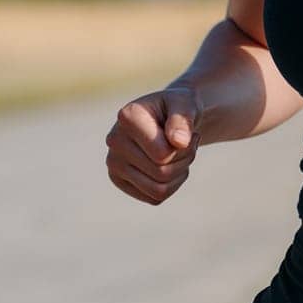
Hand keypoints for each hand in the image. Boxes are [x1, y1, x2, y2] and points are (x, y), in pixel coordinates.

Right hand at [105, 85, 202, 204]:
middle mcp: (114, 140)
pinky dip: (171, 185)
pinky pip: (154, 198)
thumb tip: (179, 143)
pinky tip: (170, 165)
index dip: (185, 148)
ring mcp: (113, 162)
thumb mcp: (187, 104)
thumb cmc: (178, 108)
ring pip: (158, 190)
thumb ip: (184, 120)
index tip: (187, 132)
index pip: (163, 155)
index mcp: (128, 117)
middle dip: (185, 160)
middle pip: (162, 173)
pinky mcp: (118, 179)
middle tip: (188, 144)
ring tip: (180, 154)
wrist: (168, 115)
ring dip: (179, 174)